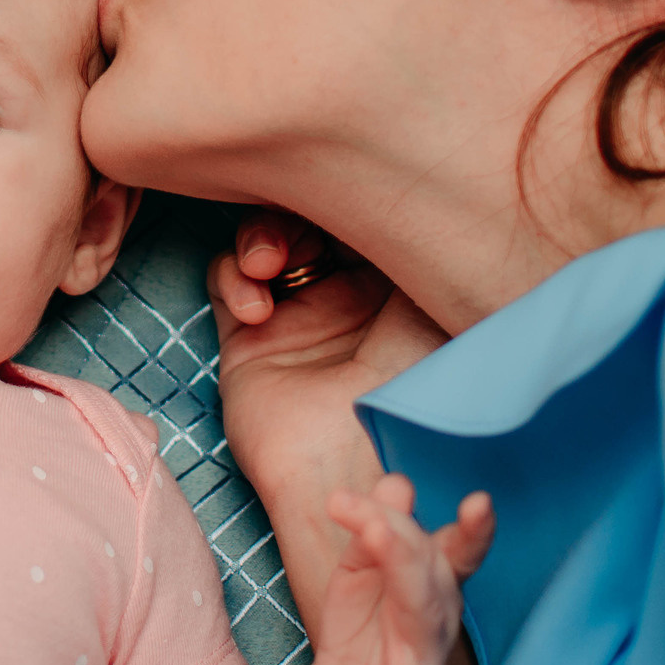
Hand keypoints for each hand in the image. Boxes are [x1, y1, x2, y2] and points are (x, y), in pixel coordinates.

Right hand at [208, 211, 447, 638]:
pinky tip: (256, 305)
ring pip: (261, 239)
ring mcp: (296, 315)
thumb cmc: (416, 392)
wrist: (364, 471)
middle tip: (292, 239)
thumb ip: (423, 245)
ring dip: (258, 238)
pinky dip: (233, 277)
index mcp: (399, 280)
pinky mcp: (249, 342)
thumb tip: (404, 192)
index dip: (343, 192)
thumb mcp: (439, 306)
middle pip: (303, 214)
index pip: (361, 208)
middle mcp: (346, 292)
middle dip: (290, 209)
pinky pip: (225, 281)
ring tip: (267, 268)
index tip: (340, 199)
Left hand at [305, 475, 493, 664]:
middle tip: (348, 503)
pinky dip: (406, 657)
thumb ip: (376, 525)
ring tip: (373, 533)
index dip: (475, 530)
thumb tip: (398, 482)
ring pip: (422, 609)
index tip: (480, 502)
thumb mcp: (359, 568)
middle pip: (431, 566)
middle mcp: (442, 617)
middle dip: (397, 528)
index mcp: (436, 582)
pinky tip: (393, 648)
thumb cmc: (358, 631)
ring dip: (402, 567)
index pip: (460, 550)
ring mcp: (429, 657)